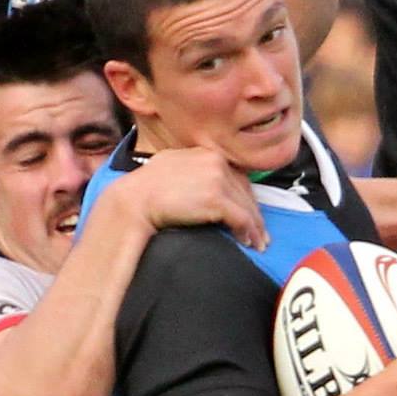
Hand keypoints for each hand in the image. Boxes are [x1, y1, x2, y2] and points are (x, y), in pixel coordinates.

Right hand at [116, 147, 265, 248]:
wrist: (135, 200)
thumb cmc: (145, 189)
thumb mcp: (171, 168)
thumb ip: (192, 171)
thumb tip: (202, 187)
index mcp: (205, 153)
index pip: (235, 176)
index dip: (245, 197)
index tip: (251, 212)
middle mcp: (215, 161)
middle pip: (244, 190)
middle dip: (254, 213)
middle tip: (261, 232)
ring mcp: (217, 179)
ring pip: (246, 205)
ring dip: (255, 226)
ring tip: (259, 243)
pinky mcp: (217, 199)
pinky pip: (241, 218)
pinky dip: (248, 232)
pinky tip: (248, 242)